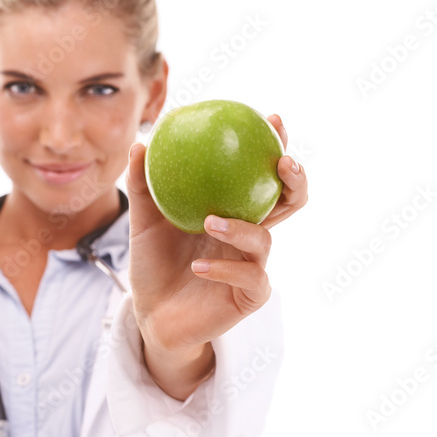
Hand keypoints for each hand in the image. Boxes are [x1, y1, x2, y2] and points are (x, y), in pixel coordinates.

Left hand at [125, 113, 307, 398]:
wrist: (151, 316)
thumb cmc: (154, 265)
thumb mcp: (145, 223)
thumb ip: (146, 186)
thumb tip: (141, 144)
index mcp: (234, 211)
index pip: (261, 175)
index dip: (275, 147)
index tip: (273, 119)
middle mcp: (250, 235)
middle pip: (289, 203)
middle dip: (295, 180)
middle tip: (282, 162)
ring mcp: (253, 266)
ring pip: (264, 241)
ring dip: (240, 228)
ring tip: (210, 221)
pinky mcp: (249, 297)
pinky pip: (247, 278)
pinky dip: (223, 269)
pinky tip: (199, 266)